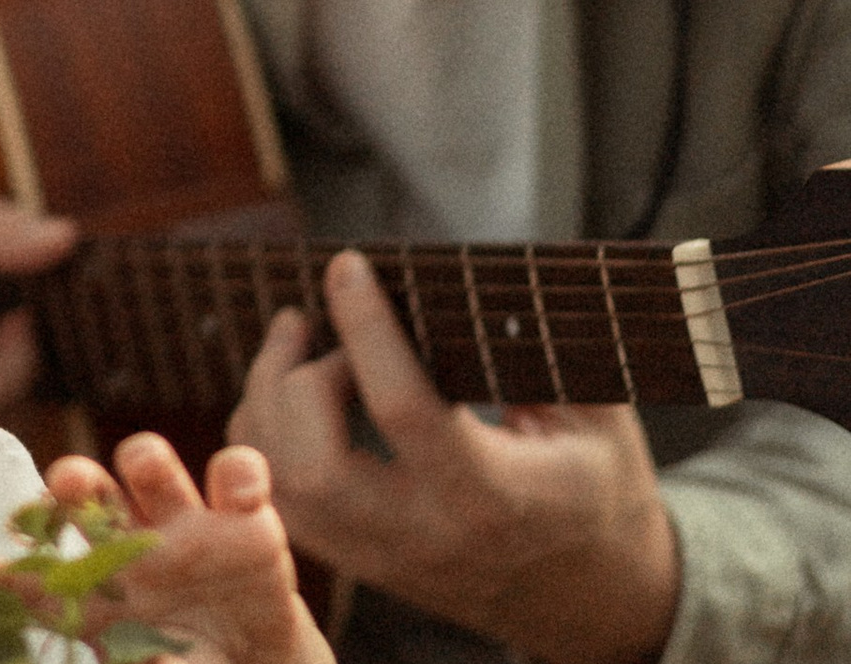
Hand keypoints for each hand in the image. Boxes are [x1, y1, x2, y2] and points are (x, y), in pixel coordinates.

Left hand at [25, 435, 329, 663]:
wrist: (259, 657)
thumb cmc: (191, 656)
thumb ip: (136, 661)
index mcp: (102, 585)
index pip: (43, 576)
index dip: (3, 577)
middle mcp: (135, 538)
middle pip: (91, 490)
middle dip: (75, 479)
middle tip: (62, 485)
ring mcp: (188, 520)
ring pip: (152, 464)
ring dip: (144, 457)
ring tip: (142, 464)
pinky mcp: (246, 516)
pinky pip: (238, 473)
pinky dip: (239, 474)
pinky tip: (239, 496)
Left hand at [229, 249, 678, 663]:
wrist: (598, 597)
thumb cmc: (595, 488)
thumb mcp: (599, 417)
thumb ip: (541, 350)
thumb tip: (471, 277)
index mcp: (496, 497)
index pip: (406, 412)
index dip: (367, 329)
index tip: (347, 265)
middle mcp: (429, 536)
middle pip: (316, 466)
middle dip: (298, 378)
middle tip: (314, 324)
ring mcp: (386, 559)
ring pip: (284, 488)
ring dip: (265, 401)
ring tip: (291, 340)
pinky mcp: (360, 562)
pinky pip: (280, 505)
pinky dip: (261, 438)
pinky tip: (285, 389)